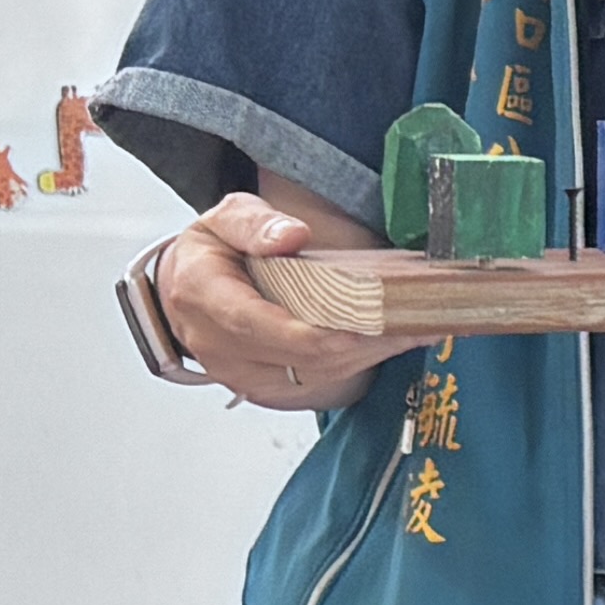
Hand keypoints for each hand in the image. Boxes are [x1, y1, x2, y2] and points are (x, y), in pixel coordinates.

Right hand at [144, 192, 391, 412]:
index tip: (355, 329)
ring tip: (415, 330)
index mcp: (203, 295)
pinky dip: (357, 364)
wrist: (188, 288)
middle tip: (411, 323)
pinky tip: (392, 342)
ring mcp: (238, 372)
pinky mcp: (261, 386)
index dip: (307, 334)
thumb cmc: (212, 252)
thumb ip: (254, 224)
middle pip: (295, 357)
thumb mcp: (223, 219)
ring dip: (366, 356)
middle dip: (357, 344)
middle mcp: (216, 343)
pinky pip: (315, 383)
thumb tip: (290, 236)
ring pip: (312, 375)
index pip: (253, 324)